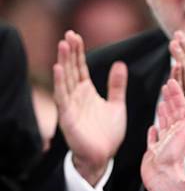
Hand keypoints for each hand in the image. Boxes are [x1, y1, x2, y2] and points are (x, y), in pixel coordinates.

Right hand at [53, 31, 126, 185]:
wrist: (103, 157)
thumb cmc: (108, 133)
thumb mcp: (117, 105)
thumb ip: (117, 86)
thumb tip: (120, 64)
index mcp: (87, 92)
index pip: (80, 67)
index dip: (78, 52)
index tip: (75, 35)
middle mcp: (76, 96)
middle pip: (71, 69)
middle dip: (69, 52)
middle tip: (69, 34)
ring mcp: (71, 106)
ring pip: (65, 79)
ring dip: (63, 62)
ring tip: (63, 44)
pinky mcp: (68, 117)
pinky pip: (63, 97)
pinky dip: (60, 82)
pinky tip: (59, 68)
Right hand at [141, 79, 184, 190]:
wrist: (163, 177)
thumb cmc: (173, 158)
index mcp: (180, 128)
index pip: (179, 106)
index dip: (176, 93)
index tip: (172, 81)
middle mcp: (173, 134)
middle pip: (172, 111)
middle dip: (170, 98)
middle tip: (167, 85)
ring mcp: (164, 142)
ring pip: (164, 123)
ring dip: (164, 111)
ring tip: (162, 102)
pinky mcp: (154, 151)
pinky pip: (154, 139)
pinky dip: (153, 132)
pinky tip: (153, 128)